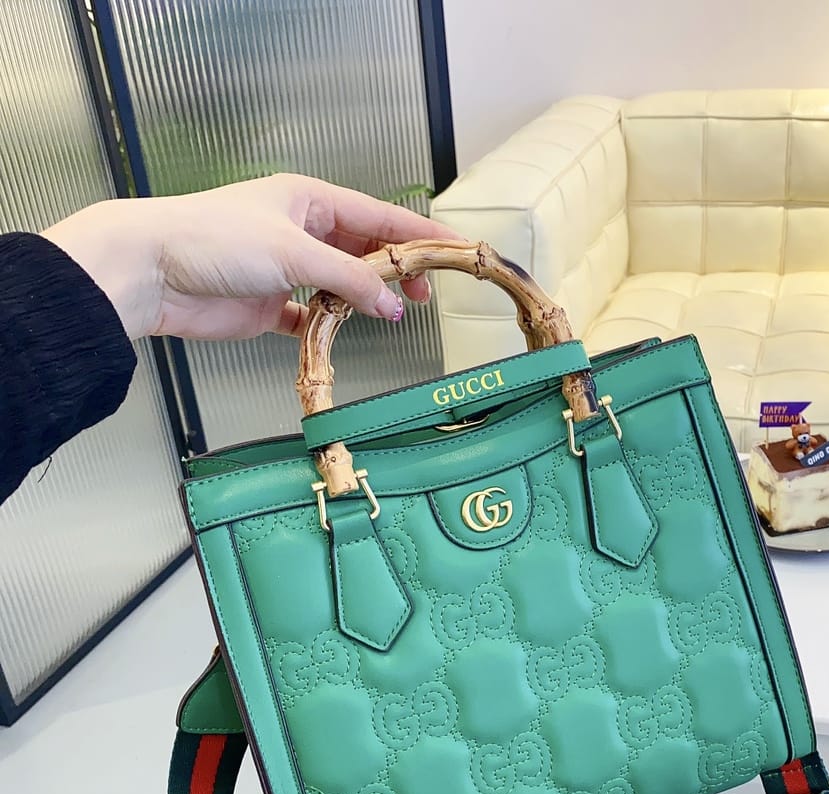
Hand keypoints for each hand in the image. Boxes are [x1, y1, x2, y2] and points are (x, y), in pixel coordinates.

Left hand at [41, 174, 461, 339]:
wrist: (152, 271)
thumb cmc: (214, 240)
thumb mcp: (295, 253)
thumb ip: (351, 281)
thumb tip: (393, 306)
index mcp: (308, 200)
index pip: (378, 216)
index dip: (418, 234)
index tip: (452, 250)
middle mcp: (301, 231)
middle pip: (364, 250)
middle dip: (397, 272)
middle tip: (425, 295)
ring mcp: (286, 269)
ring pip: (341, 285)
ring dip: (365, 301)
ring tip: (394, 316)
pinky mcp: (269, 305)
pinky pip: (312, 317)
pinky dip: (330, 326)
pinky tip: (344, 334)